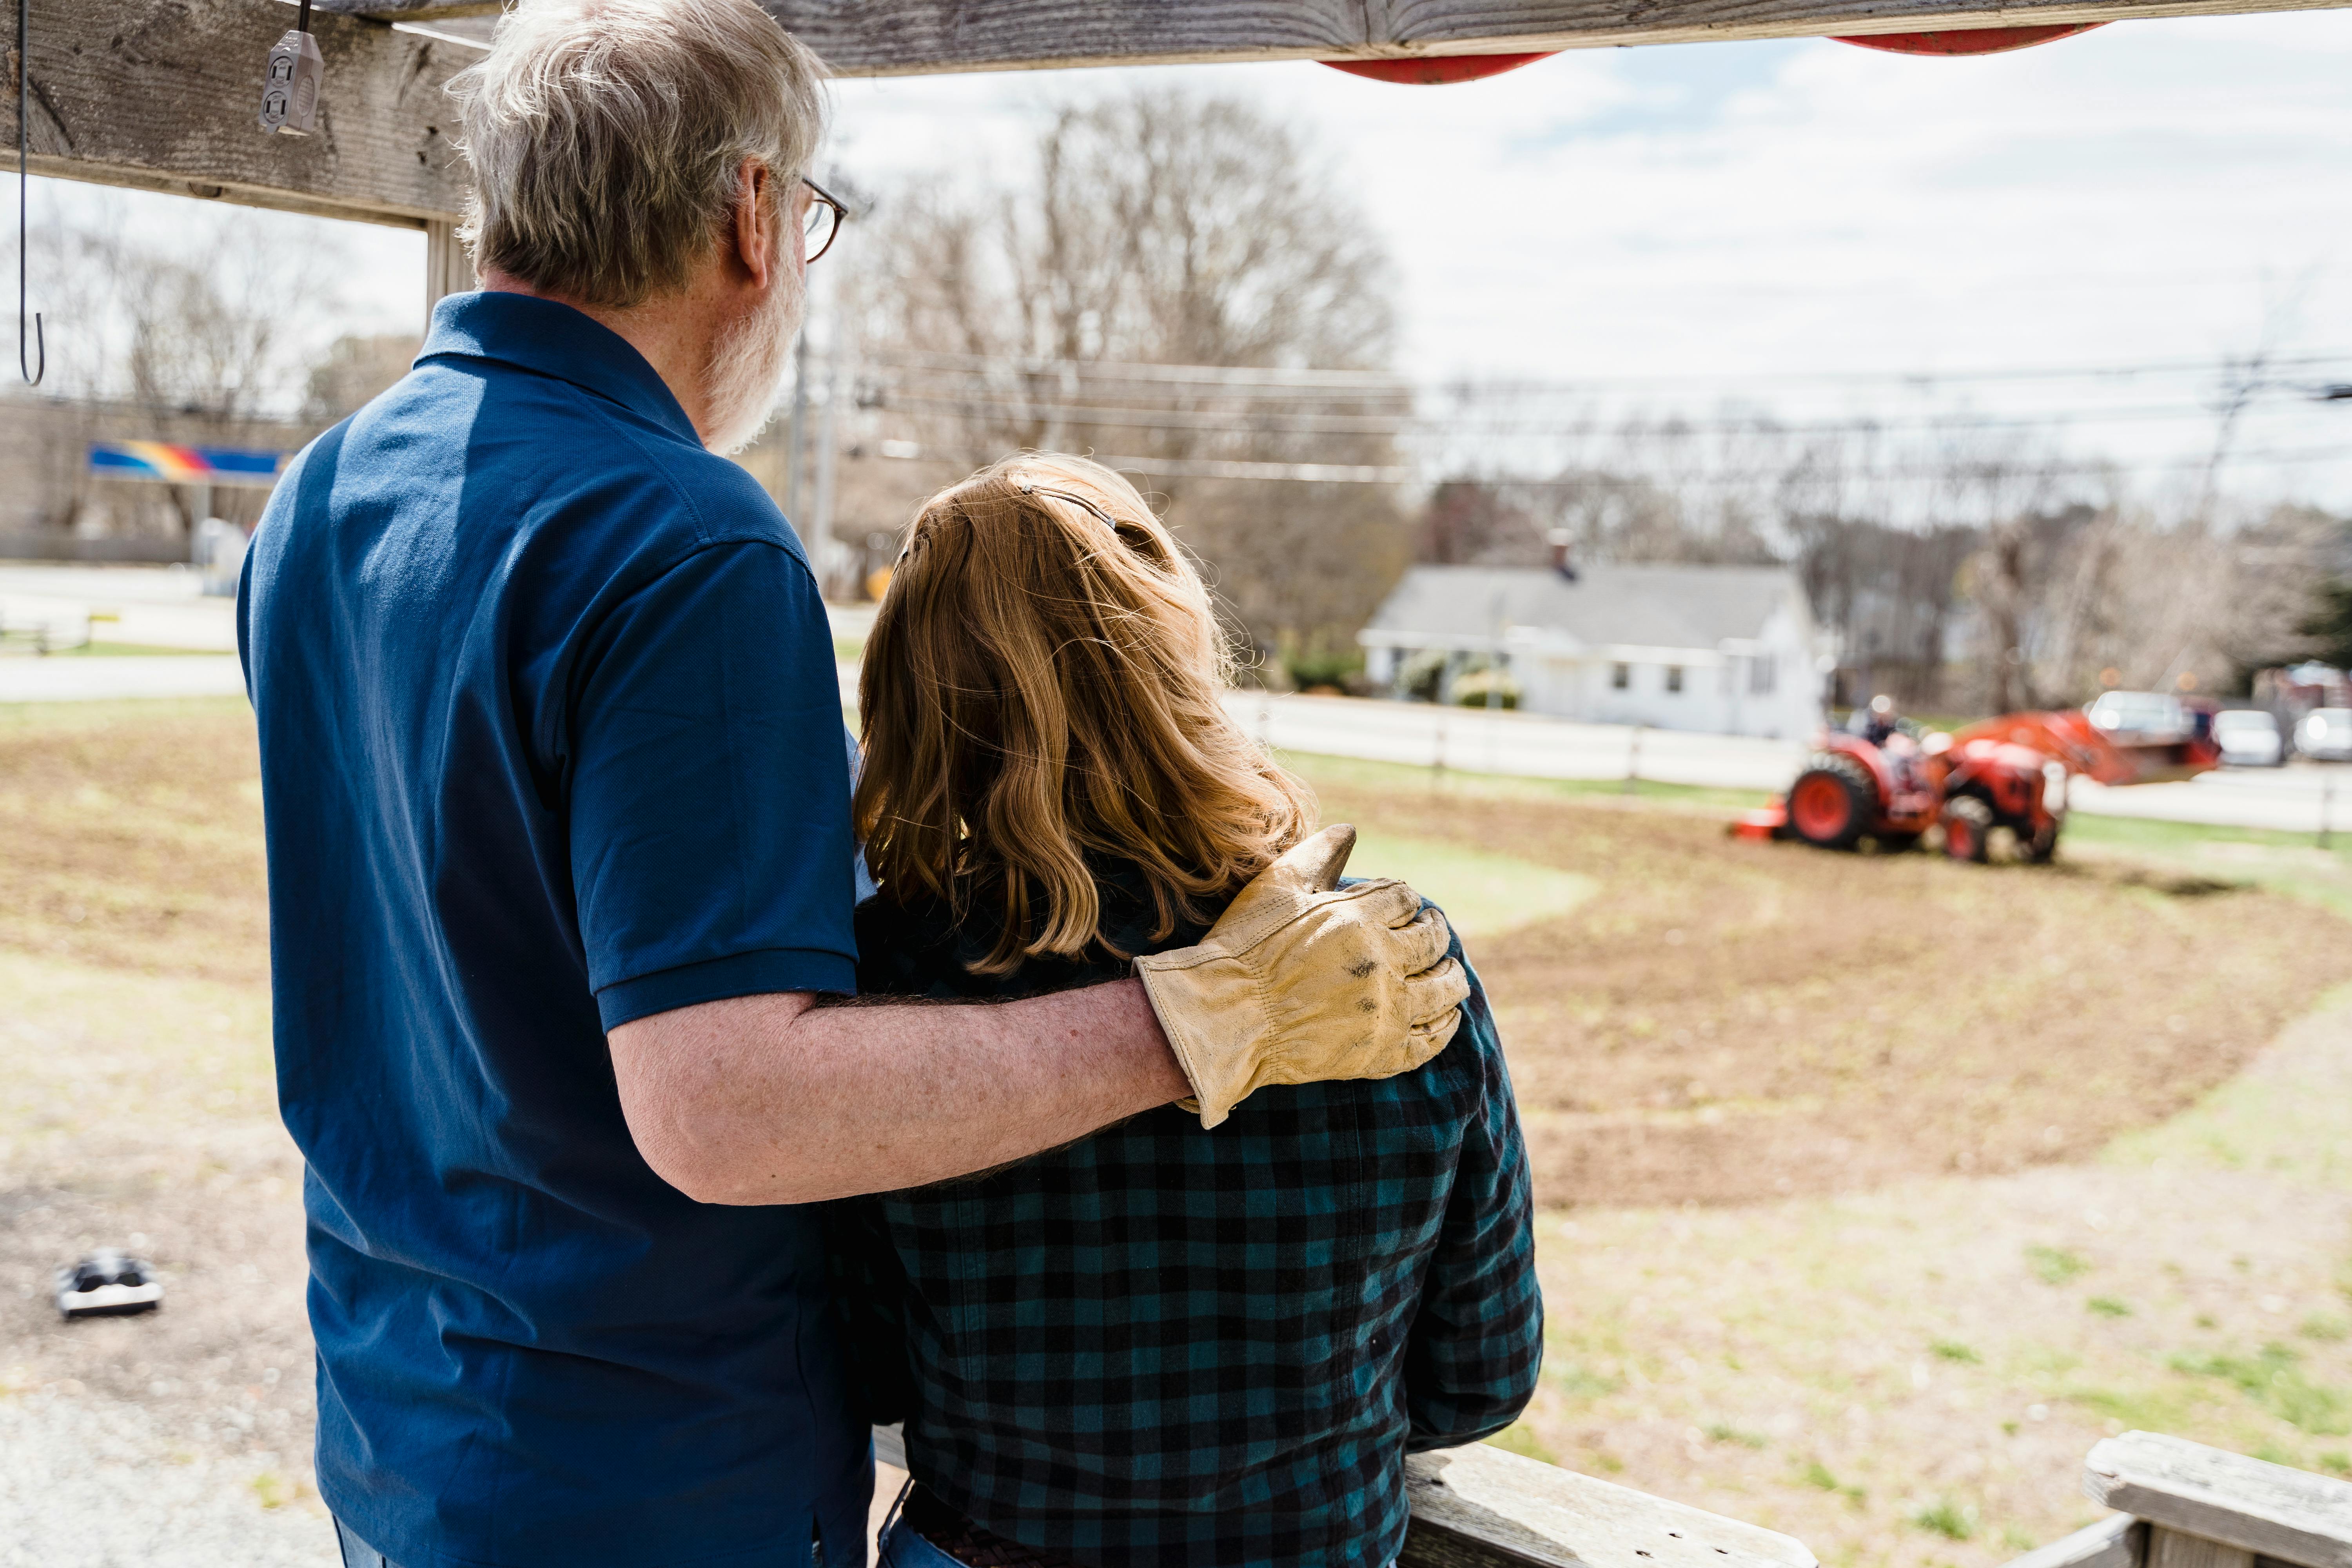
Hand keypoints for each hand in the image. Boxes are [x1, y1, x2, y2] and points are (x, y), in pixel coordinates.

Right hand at [1134, 824, 1467, 1127]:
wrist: (1224, 1019)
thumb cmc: (1244, 948)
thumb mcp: (1277, 887)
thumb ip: (1318, 854)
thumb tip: (1351, 830)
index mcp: (1358, 919)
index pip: (1407, 899)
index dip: (1404, 899)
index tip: (1399, 906)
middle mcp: (1381, 964)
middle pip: (1434, 940)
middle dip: (1435, 932)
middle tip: (1431, 933)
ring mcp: (1385, 1012)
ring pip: (1444, 989)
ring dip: (1452, 975)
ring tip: (1449, 972)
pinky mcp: (1380, 1054)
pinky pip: (1432, 1041)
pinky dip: (1446, 1025)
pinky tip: (1446, 1016)